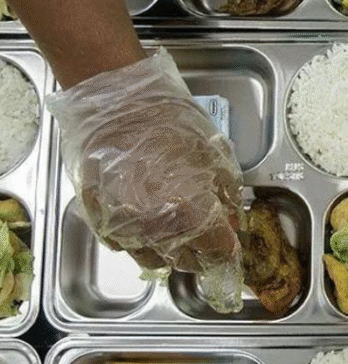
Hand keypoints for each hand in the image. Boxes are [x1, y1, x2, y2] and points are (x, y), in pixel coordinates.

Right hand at [46, 48, 244, 312]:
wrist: (116, 102)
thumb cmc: (171, 122)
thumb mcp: (215, 154)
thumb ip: (226, 194)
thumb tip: (232, 221)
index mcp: (190, 214)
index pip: (218, 250)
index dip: (228, 248)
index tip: (231, 242)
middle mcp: (155, 231)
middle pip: (186, 261)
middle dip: (202, 252)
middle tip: (208, 236)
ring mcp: (123, 228)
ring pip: (152, 260)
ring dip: (171, 252)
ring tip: (179, 232)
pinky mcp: (98, 220)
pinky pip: (124, 245)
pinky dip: (140, 241)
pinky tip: (148, 222)